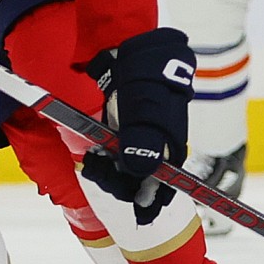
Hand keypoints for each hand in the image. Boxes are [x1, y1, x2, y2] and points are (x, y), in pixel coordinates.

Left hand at [79, 27, 193, 221]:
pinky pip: (113, 160)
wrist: (135, 50)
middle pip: (139, 184)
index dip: (152, 202)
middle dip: (119, 184)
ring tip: (94, 160)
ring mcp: (138, 144)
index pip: (166, 187)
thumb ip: (145, 139)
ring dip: (107, 173)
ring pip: (123, 174)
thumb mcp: (148, 107)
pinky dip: (102, 162)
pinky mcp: (122, 136)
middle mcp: (156, 151)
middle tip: (98, 169)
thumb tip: (140, 171)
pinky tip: (93, 154)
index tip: (139, 214)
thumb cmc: (148, 77)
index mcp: (170, 149)